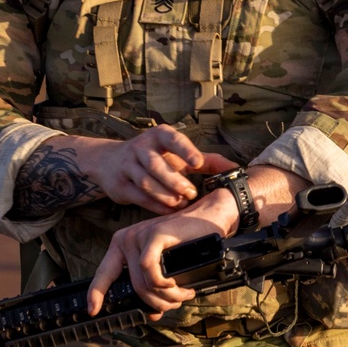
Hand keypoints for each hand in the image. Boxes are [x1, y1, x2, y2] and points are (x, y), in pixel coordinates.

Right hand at [74, 126, 235, 213]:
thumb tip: (236, 169)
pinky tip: (169, 211)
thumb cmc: (155, 157)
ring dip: (166, 196)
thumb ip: (207, 161)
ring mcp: (127, 165)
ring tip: (180, 204)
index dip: (185, 151)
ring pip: (147, 183)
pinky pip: (139, 197)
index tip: (197, 163)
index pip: (173, 139)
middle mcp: (141, 147)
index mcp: (159, 135)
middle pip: (157, 165)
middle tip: (190, 194)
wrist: (111, 161)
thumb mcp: (178, 154)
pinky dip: (156, 206)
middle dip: (175, 182)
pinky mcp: (119, 185)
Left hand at [87, 192, 238, 317]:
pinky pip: (149, 269)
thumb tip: (152, 314)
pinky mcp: (153, 235)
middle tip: (175, 304)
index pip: (104, 273)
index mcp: (123, 246)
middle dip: (157, 303)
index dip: (96, 294)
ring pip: (144, 282)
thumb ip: (154, 286)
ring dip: (166, 297)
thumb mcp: (165, 266)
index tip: (92, 310)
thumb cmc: (187, 243)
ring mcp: (138, 236)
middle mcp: (126, 240)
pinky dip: (164, 283)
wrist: (208, 219)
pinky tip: (176, 286)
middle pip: (134, 286)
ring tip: (183, 295)